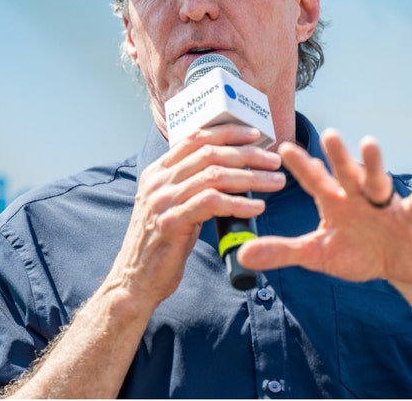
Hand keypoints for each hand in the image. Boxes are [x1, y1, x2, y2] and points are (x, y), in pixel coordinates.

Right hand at [110, 124, 285, 306]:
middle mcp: (157, 181)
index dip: (227, 133)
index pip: (194, 138)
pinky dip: (239, 203)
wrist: (136, 278)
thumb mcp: (172, 206)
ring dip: (251, 177)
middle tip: (274, 161)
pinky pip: (212, 203)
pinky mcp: (171, 222)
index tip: (254, 134)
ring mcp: (162, 201)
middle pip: (209, 154)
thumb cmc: (162, 244)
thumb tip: (230, 174)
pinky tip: (257, 206)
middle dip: (247, 154)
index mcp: (157, 172)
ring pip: (214, 175)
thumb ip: (191, 187)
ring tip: (275, 182)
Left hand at [238, 129, 411, 285]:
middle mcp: (356, 196)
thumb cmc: (356, 252)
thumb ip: (281, 250)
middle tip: (327, 133)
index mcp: (333, 201)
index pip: (313, 180)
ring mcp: (383, 205)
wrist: (396, 266)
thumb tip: (241, 254)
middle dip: (336, 155)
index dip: (300, 166)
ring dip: (373, 164)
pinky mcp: (408, 220)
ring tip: (369, 143)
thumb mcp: (315, 254)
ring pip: (377, 182)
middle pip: (344, 173)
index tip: (283, 148)